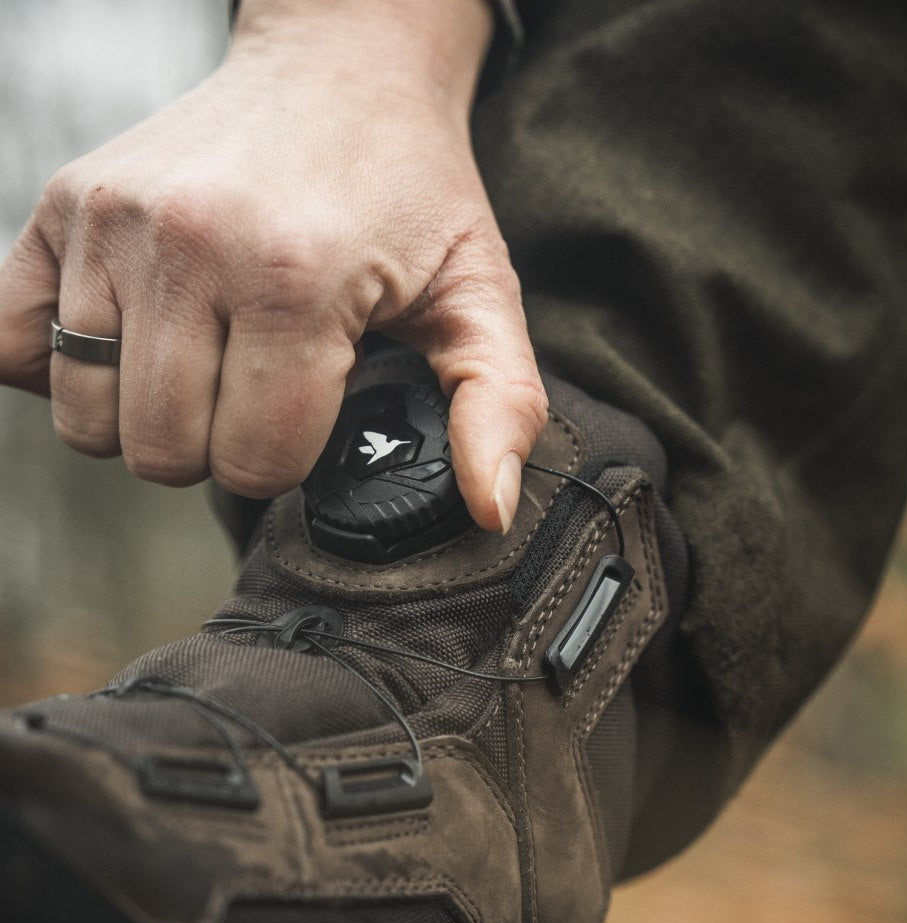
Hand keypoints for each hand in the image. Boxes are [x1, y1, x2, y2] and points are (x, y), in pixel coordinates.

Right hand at [0, 0, 545, 531]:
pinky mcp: (62, 205)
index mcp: (293, 277)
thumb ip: (498, 405)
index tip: (314, 408)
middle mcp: (186, 245)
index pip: (252, 463)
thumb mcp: (479, 294)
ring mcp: (111, 222)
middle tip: (258, 394)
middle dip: (217, 449)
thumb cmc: (409, 190)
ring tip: (203, 368)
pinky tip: (126, 348)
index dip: (289, 459)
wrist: (339, 67)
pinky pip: (7, 344)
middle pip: (162, 454)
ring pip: (87, 421)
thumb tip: (489, 511)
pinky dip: (57, 371)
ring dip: (146, 420)